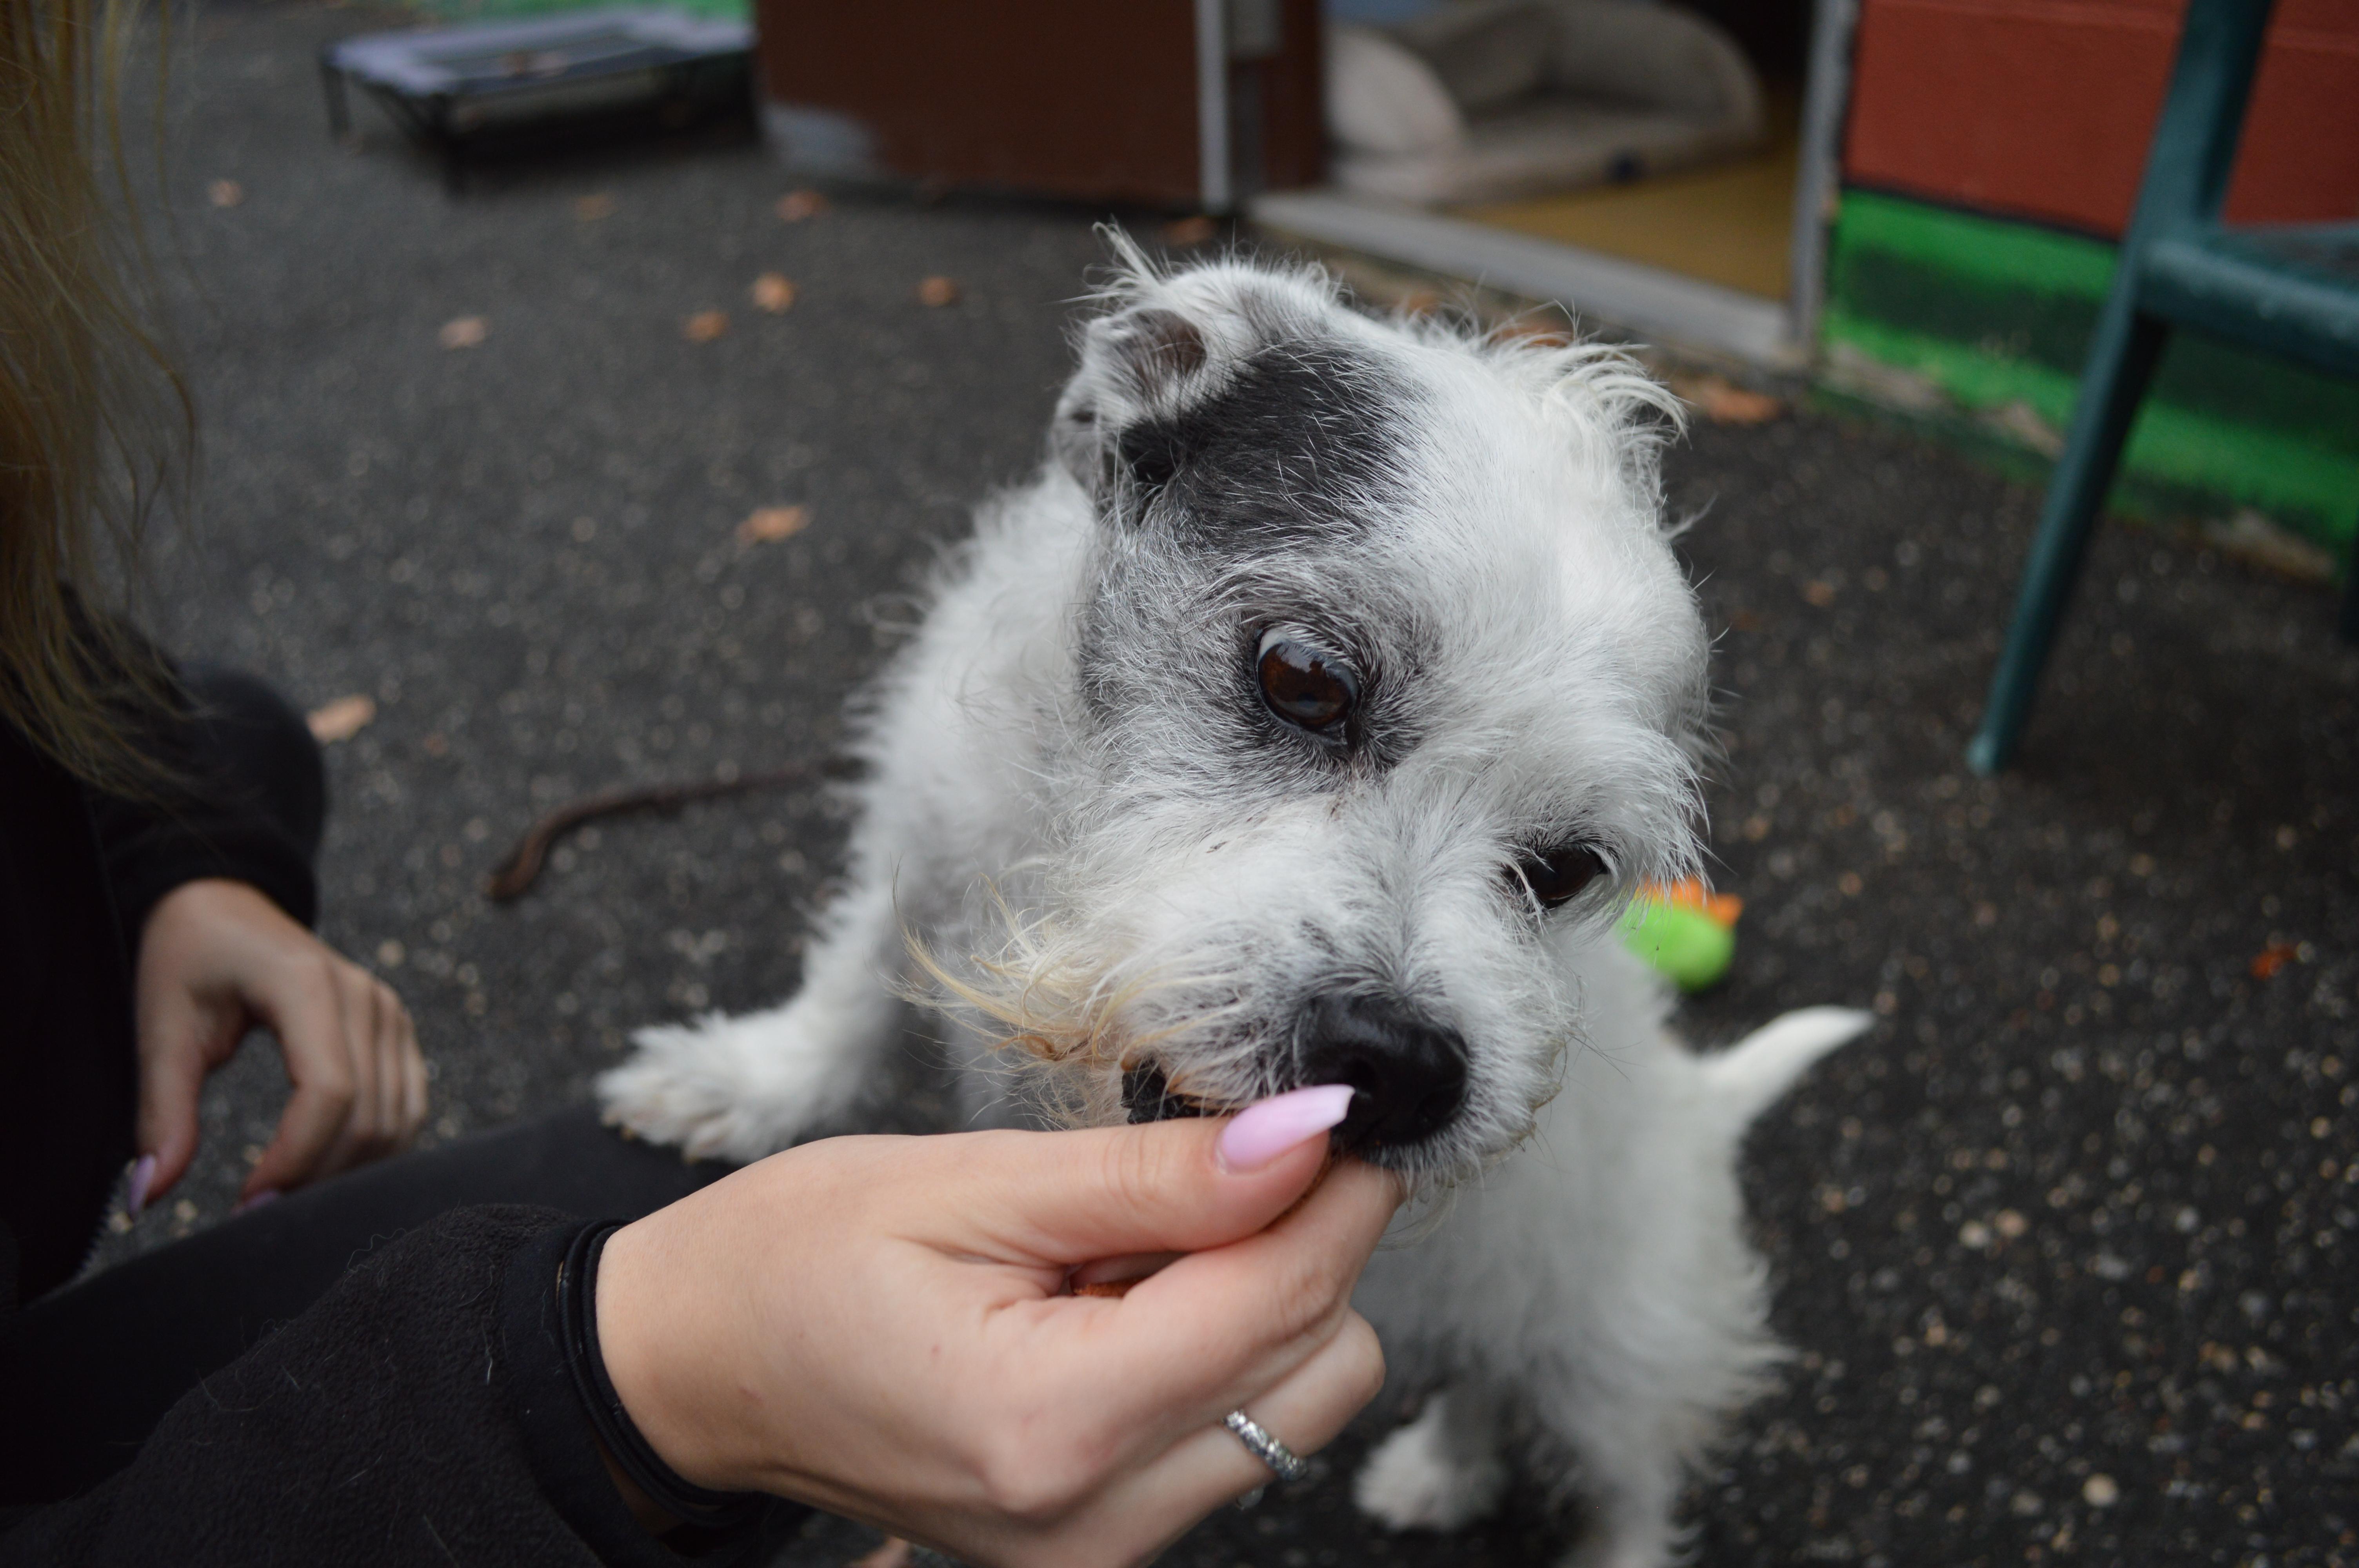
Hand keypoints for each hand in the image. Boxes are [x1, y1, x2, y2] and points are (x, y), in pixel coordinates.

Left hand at [133, 878, 426, 1208]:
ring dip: (347, 1174)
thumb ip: (161, 1112)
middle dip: (316, 1179)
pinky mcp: (398, 1030)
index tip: (245, 1204)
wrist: (227, 905)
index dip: (295, 1160)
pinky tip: (324, 1169)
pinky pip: (406, 1108)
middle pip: (367, 1117)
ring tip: (287, 1196)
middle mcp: (366, 996)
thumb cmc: (190, 958)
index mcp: (307, 985)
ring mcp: (390, 1013)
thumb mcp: (161, 1027)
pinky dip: (374, 1152)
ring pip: (396, 1122)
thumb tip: (147, 1196)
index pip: (329, 1091)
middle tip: (256, 1215)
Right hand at [596, 1096, 1400, 1566]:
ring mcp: (1100, 1552)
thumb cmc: (798, 1258)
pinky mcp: (1100, 1545)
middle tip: (1201, 1168)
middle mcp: (1094, 1521)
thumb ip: (1151, 1174)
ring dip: (1254, 1303)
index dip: (1334, 1191)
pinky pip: (1230, 1435)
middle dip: (1300, 1246)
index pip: (1282, 1303)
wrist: (698, 1364)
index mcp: (1050, 1424)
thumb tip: (1303, 1136)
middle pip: (1320, 1367)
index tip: (1338, 1109)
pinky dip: (1208, 1353)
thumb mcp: (970, 1181)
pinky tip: (1109, 1306)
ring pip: (1295, 1405)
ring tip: (1122, 1251)